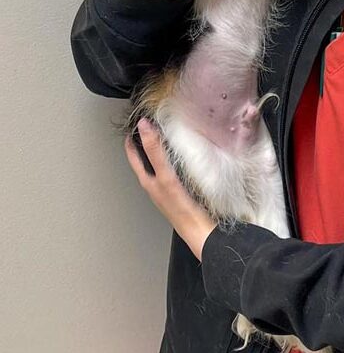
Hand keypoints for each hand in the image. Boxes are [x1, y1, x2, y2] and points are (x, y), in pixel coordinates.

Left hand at [124, 119, 215, 260]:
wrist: (200, 230)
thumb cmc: (180, 206)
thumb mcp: (165, 175)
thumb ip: (155, 151)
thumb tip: (144, 126)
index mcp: (147, 180)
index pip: (133, 154)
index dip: (133, 138)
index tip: (136, 122)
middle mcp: (156, 183)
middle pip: (146, 158)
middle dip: (147, 141)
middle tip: (152, 122)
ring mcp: (169, 186)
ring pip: (160, 163)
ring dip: (162, 148)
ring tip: (167, 133)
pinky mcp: (182, 189)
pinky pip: (174, 168)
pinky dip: (175, 157)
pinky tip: (185, 154)